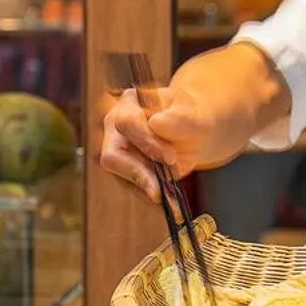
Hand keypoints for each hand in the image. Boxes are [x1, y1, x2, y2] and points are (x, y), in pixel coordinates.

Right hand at [98, 86, 215, 201]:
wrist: (192, 134)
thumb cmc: (189, 119)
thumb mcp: (193, 115)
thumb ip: (179, 118)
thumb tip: (157, 123)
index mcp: (129, 103)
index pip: (126, 123)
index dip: (146, 142)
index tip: (169, 157)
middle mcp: (115, 126)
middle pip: (112, 154)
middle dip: (139, 173)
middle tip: (164, 186)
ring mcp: (115, 150)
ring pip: (119, 175)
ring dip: (145, 188)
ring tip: (170, 197)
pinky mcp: (122, 171)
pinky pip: (131, 187)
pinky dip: (149, 195)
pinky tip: (167, 202)